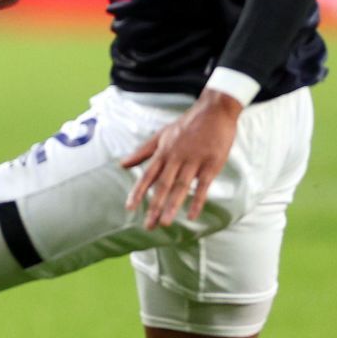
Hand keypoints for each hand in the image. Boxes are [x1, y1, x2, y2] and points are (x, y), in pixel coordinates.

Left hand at [121, 91, 241, 229]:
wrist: (214, 111)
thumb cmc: (186, 125)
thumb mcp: (161, 135)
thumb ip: (142, 151)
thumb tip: (122, 164)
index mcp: (163, 151)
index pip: (147, 175)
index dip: (138, 191)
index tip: (129, 207)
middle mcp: (176, 157)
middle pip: (163, 185)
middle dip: (155, 206)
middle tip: (148, 225)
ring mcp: (194, 161)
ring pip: (181, 187)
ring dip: (173, 206)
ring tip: (165, 223)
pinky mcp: (211, 164)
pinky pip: (203, 186)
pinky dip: (198, 201)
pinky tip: (192, 215)